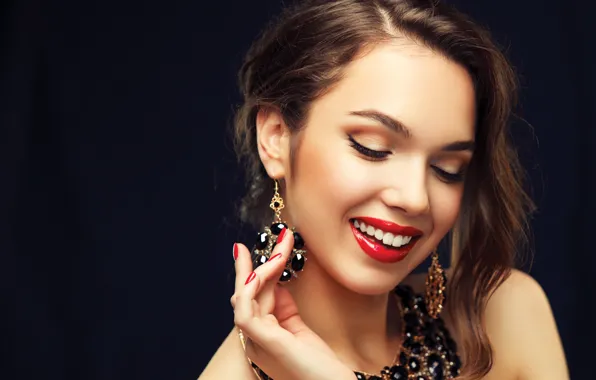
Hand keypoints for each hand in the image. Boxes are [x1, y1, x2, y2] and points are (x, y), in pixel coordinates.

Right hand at [231, 228, 354, 379]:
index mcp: (262, 335)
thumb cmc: (320, 364)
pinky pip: (245, 312)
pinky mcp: (264, 342)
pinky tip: (260, 273)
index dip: (260, 271)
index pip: (255, 296)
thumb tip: (279, 281)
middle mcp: (253, 338)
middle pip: (247, 293)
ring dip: (261, 269)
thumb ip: (285, 308)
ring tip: (281, 251)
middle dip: (257, 263)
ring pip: (243, 297)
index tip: (271, 248)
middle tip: (278, 237)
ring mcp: (256, 341)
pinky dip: (249, 291)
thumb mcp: (299, 329)